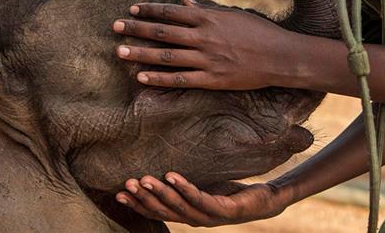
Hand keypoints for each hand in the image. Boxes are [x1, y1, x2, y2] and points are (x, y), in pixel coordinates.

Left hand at [113, 0, 295, 89]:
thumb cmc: (259, 32)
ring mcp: (207, 59)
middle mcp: (204, 37)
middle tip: (115, 27)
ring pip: (166, 56)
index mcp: (209, 18)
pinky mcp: (212, 79)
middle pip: (162, 32)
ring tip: (119, 51)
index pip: (172, 12)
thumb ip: (206, 10)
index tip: (132, 9)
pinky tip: (142, 77)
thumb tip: (184, 2)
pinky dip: (159, 78)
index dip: (149, 10)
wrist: (281, 56)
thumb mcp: (233, 15)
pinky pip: (180, 79)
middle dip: (136, 28)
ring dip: (140, 53)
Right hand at [115, 173, 290, 226]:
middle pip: (164, 211)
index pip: (157, 212)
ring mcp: (210, 216)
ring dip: (160, 193)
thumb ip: (185, 184)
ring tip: (144, 178)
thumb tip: (163, 165)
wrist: (265, 201)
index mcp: (188, 215)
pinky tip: (173, 175)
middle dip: (144, 198)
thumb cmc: (232, 192)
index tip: (119, 193)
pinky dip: (185, 188)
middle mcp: (196, 219)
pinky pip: (200, 198)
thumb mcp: (204, 186)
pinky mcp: (224, 210)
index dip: (138, 205)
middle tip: (127, 184)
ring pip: (179, 206)